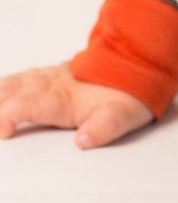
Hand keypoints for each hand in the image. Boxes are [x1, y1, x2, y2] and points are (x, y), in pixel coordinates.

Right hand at [0, 61, 152, 148]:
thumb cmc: (130, 92)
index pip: (28, 104)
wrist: (139, 62)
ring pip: (7, 85)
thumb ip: (107, 126)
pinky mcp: (44, 78)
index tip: (3, 130)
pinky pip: (12, 81)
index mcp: (63, 97)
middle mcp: (49, 85)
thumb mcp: (127, 112)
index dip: (10, 115)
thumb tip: (85, 141)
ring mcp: (44, 79)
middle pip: (8, 93)